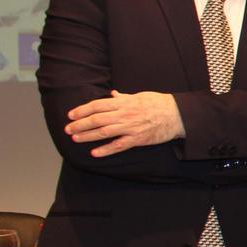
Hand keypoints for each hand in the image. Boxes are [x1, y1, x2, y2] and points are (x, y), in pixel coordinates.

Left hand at [66, 90, 184, 156]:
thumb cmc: (159, 103)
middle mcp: (125, 114)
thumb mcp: (140, 96)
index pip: (98, 105)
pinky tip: (95, 152)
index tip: (72, 115)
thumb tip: (112, 94)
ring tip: (75, 138)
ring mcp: (131, 127)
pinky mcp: (138, 139)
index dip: (82, 110)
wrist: (178, 115)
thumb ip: (124, 97)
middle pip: (97, 119)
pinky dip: (106, 149)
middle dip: (80, 124)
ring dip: (88, 136)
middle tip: (68, 128)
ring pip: (104, 132)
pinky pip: (119, 145)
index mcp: (124, 103)